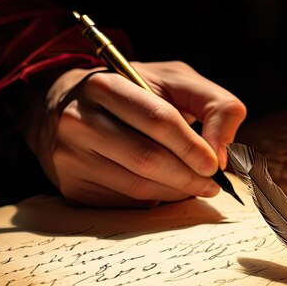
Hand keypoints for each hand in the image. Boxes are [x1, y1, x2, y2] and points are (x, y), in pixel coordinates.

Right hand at [24, 61, 245, 206]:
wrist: (64, 108)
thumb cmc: (131, 94)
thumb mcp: (174, 81)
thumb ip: (213, 105)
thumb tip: (222, 154)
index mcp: (104, 85)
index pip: (158, 120)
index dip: (191, 146)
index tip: (215, 165)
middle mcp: (79, 121)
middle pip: (147, 159)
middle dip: (188, 176)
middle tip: (211, 184)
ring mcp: (70, 157)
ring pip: (138, 187)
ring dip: (176, 193)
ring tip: (194, 186)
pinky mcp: (72, 188)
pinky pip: (125, 204)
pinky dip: (154, 201)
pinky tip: (162, 188)